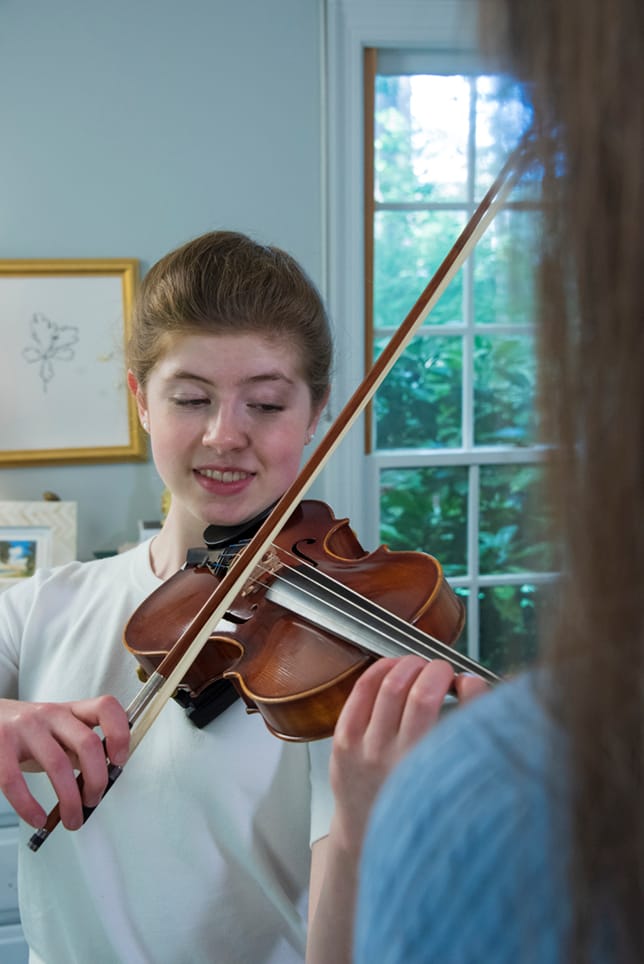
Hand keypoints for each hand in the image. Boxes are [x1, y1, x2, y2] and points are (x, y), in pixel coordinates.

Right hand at [0, 696, 129, 829]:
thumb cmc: (27, 732)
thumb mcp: (57, 733)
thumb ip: (79, 749)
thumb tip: (102, 779)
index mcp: (70, 711)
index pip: (105, 708)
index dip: (119, 733)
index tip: (119, 761)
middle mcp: (51, 714)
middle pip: (87, 743)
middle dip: (97, 780)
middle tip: (93, 800)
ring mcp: (25, 727)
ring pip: (58, 764)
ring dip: (70, 801)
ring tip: (72, 819)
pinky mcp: (1, 745)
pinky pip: (15, 780)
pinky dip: (29, 806)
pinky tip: (37, 818)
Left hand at [328, 656, 487, 855]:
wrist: (367, 833)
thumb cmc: (414, 802)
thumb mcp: (450, 780)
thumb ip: (465, 730)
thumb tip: (471, 682)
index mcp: (436, 775)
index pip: (463, 717)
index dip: (472, 688)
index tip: (471, 682)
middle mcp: (401, 763)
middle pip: (423, 696)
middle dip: (437, 671)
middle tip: (443, 672)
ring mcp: (368, 752)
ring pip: (390, 686)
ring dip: (410, 665)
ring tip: (419, 666)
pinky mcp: (343, 742)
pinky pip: (362, 690)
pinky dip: (380, 669)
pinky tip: (392, 667)